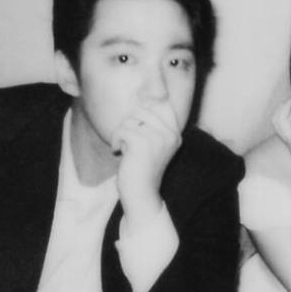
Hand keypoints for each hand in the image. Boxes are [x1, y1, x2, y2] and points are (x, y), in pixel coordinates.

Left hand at [111, 100, 181, 225]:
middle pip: (143, 110)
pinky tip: (118, 152)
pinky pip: (122, 130)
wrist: (141, 194)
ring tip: (123, 148)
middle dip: (130, 124)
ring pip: (130, 120)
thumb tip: (143, 97)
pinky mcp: (142, 143)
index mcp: (175, 134)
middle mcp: (170, 135)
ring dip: (121, 134)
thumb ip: (151, 125)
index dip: (149, 101)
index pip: (163, 104)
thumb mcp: (152, 145)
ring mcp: (157, 138)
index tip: (139, 111)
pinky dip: (115, 141)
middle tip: (128, 141)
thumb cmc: (142, 169)